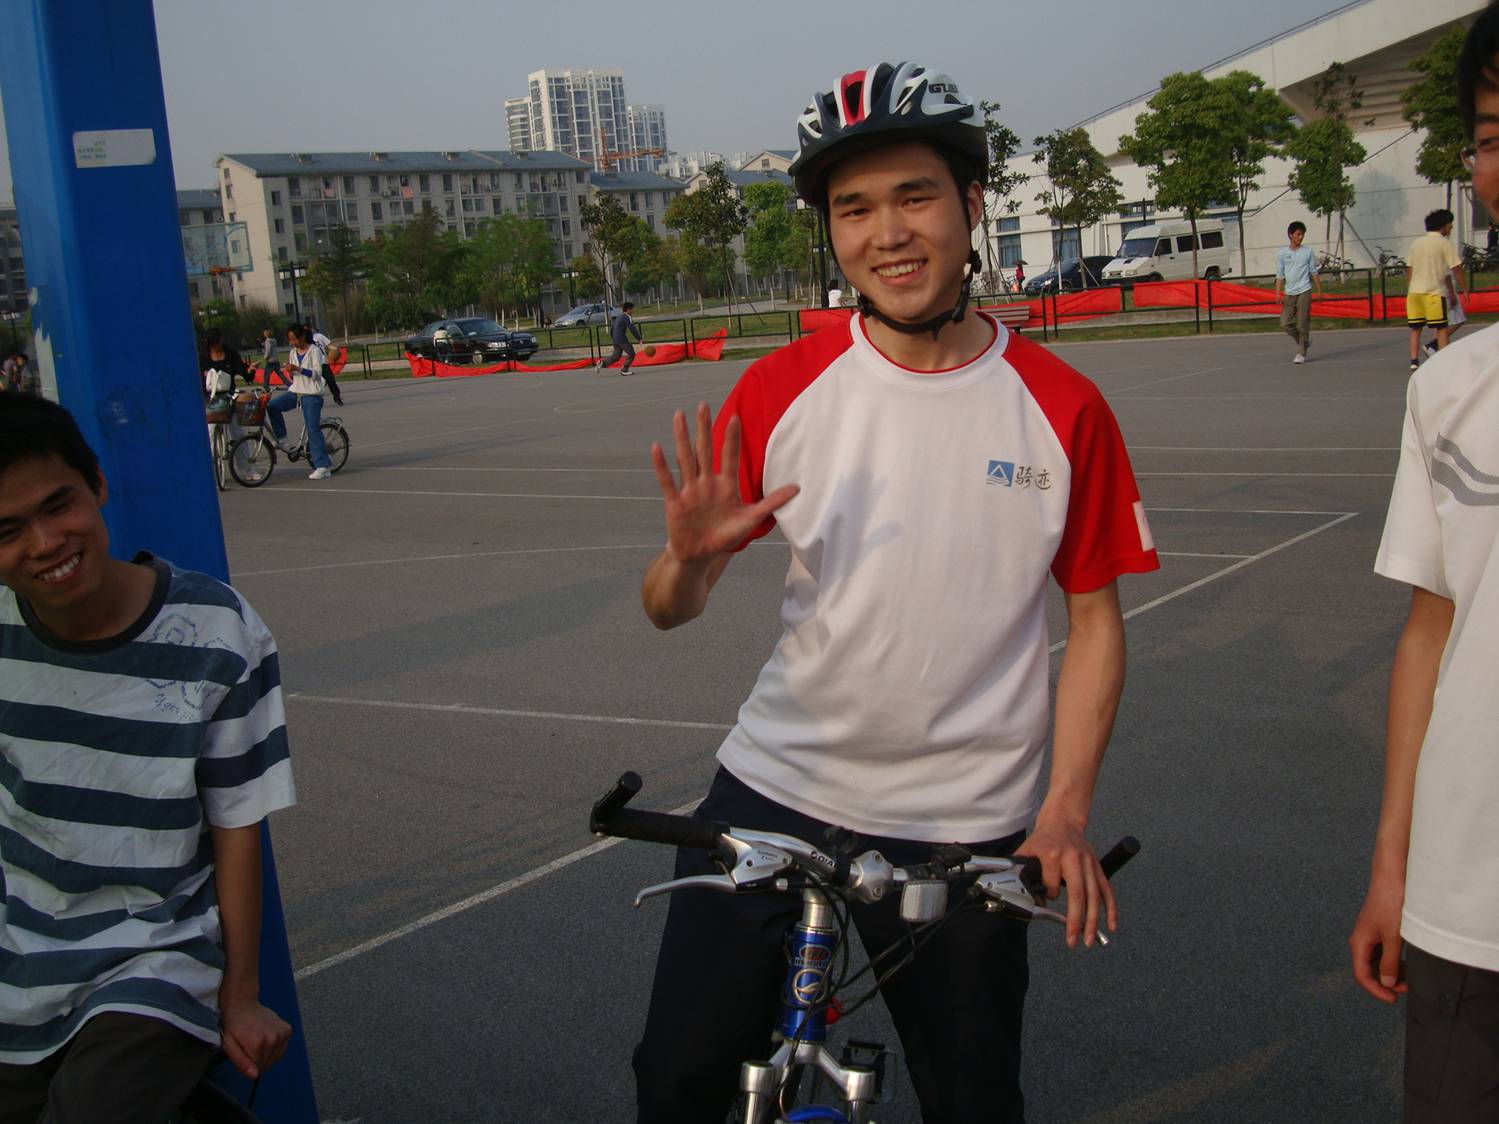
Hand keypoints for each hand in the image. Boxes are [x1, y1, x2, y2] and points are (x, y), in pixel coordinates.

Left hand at [219, 995, 291, 1078]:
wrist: (243, 1004)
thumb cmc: (234, 1024)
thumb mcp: (229, 1045)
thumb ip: (241, 1062)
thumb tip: (254, 1076)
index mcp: (257, 1043)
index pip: (257, 1070)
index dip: (248, 1065)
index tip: (243, 1053)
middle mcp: (273, 1038)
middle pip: (267, 1065)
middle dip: (257, 1061)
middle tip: (249, 1047)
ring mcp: (282, 1033)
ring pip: (276, 1059)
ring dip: (266, 1055)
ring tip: (257, 1042)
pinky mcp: (287, 1030)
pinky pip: (282, 1050)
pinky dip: (275, 1048)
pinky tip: (266, 1038)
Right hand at [650, 402, 798, 564]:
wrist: (699, 554)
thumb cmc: (724, 536)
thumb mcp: (751, 519)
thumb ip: (771, 503)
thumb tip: (797, 489)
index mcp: (725, 485)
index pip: (729, 456)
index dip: (732, 438)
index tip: (736, 417)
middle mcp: (706, 483)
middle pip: (705, 450)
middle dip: (704, 428)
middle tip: (703, 405)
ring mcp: (690, 490)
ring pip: (686, 459)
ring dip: (682, 438)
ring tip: (679, 416)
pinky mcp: (675, 502)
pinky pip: (667, 481)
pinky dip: (661, 466)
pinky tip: (657, 448)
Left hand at [1016, 818, 1116, 948]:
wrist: (1063, 821)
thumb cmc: (1044, 839)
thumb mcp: (1028, 850)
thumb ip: (1023, 872)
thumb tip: (1022, 895)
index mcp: (1053, 854)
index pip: (1052, 885)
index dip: (1048, 896)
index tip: (1045, 900)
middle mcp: (1073, 859)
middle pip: (1077, 894)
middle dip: (1076, 920)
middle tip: (1073, 940)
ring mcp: (1089, 863)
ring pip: (1094, 896)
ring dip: (1093, 920)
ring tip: (1088, 939)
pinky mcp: (1098, 867)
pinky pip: (1107, 890)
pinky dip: (1110, 909)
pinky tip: (1111, 925)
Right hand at [1350, 869, 1406, 1002]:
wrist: (1391, 878)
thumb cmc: (1389, 904)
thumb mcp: (1393, 938)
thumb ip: (1390, 963)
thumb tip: (1387, 983)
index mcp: (1359, 943)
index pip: (1362, 976)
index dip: (1376, 990)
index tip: (1393, 999)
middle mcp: (1361, 941)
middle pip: (1368, 970)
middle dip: (1386, 983)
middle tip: (1407, 988)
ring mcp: (1369, 935)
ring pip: (1377, 962)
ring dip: (1392, 973)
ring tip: (1410, 977)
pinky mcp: (1378, 930)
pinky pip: (1382, 953)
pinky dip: (1394, 961)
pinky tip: (1407, 962)